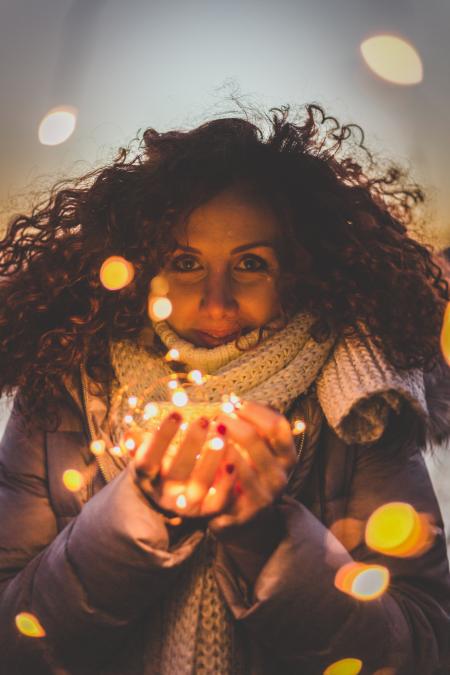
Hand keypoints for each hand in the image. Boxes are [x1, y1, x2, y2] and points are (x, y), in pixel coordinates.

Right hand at [132, 412, 235, 517]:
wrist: (172, 499)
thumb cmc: (161, 466)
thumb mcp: (146, 455)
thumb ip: (139, 444)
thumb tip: (129, 435)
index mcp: (147, 477)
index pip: (148, 459)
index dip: (161, 438)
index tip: (176, 413)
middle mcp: (165, 494)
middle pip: (177, 471)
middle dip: (191, 444)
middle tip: (204, 419)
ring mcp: (187, 505)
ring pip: (200, 485)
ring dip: (212, 457)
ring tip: (221, 431)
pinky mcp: (208, 511)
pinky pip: (219, 501)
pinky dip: (227, 482)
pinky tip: (233, 460)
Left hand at [208, 400, 296, 532]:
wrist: (244, 516)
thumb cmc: (249, 471)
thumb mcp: (260, 449)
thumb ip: (255, 425)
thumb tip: (233, 400)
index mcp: (287, 456)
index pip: (277, 424)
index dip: (254, 410)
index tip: (234, 403)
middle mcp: (280, 477)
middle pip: (255, 439)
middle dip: (232, 423)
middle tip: (216, 417)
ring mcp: (264, 496)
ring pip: (238, 462)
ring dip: (218, 443)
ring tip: (207, 433)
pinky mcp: (243, 512)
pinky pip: (224, 486)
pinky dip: (212, 469)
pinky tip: (201, 458)